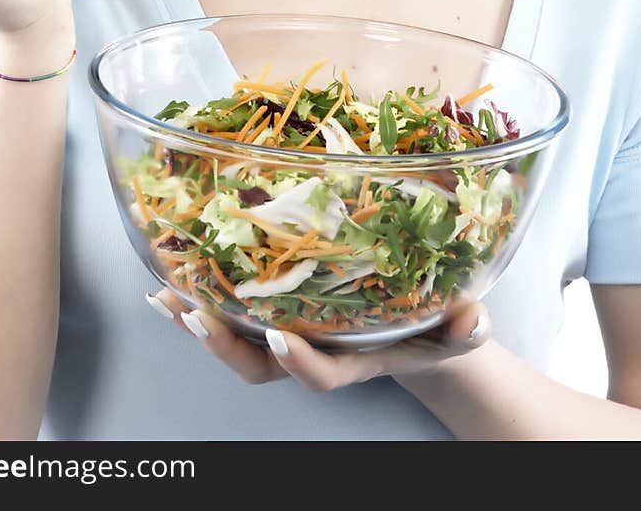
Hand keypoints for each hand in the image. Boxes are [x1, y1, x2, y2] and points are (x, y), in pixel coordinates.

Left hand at [146, 287, 490, 391]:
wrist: (415, 323)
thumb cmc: (432, 324)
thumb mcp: (456, 327)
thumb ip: (464, 328)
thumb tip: (474, 320)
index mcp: (354, 357)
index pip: (323, 373)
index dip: (300, 361)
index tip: (281, 337)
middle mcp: (313, 348)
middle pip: (258, 364)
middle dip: (224, 344)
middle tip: (194, 316)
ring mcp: (290, 329)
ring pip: (235, 337)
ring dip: (198, 317)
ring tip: (166, 294)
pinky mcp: (276, 305)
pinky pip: (232, 305)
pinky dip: (200, 291)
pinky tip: (172, 267)